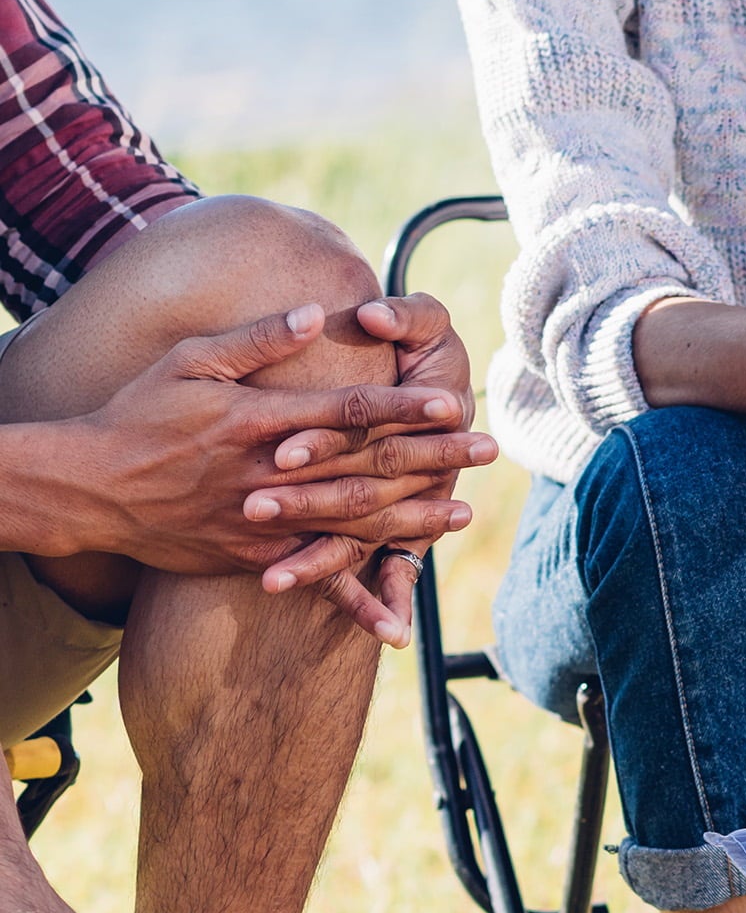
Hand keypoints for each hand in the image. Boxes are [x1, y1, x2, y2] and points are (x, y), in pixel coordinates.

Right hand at [47, 304, 491, 607]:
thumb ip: (256, 338)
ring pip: (351, 520)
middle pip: (366, 465)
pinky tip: (397, 600)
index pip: (347, 410)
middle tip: (488, 448)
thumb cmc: (138, 414)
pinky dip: (355, 590)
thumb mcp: (189, 360)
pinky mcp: (253, 555)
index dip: (402, 405)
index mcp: (260, 419)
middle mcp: (270, 472)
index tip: (450, 400)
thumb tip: (317, 312)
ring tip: (463, 512)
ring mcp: (264, 519)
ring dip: (412, 519)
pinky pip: (313, 573)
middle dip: (432, 457)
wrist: (89, 489)